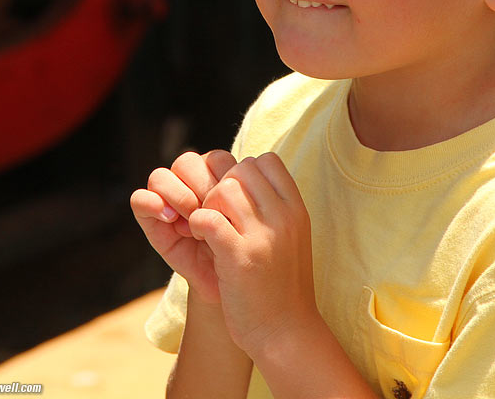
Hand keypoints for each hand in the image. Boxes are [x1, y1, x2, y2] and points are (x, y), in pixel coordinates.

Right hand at [130, 150, 235, 301]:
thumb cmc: (242, 249)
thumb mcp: (248, 220)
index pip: (216, 158)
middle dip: (200, 187)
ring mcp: (168, 200)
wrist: (227, 285)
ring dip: (178, 196)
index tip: (233, 205)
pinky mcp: (150, 219)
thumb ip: (243, 194)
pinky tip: (171, 220)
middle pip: (187, 162)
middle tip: (210, 213)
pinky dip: (152, 204)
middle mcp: (191, 184)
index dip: (224, 178)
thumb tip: (242, 170)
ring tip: (192, 222)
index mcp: (218, 177)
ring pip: (161, 176)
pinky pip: (139, 199)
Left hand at [188, 153, 318, 357]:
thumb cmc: (282, 283)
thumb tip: (251, 171)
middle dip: (222, 187)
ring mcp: (264, 236)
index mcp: (297, 208)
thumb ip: (276, 205)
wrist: (286, 334)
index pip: (267, 160)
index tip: (238, 199)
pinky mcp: (240, 257)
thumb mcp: (292, 236)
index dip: (245, 173)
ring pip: (223, 190)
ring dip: (208, 206)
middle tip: (219, 215)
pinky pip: (207, 218)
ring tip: (210, 230)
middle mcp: (284, 216)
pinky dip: (196, 224)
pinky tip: (201, 239)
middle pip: (241, 170)